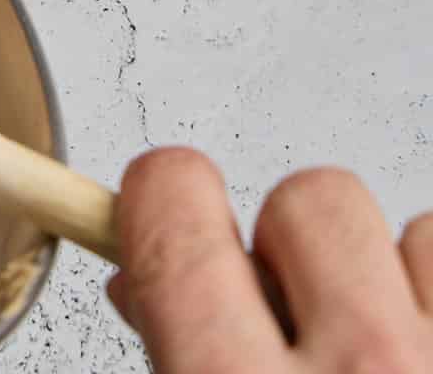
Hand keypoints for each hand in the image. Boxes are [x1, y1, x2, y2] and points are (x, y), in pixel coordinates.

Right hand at [110, 147, 432, 371]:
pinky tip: (419, 349)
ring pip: (398, 226)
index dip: (162, 194)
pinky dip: (429, 295)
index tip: (163, 200)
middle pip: (302, 197)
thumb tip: (145, 284)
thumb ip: (174, 349)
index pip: (176, 207)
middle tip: (281, 310)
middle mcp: (355, 368)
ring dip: (375, 274)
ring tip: (363, 350)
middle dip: (285, 241)